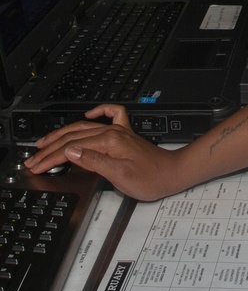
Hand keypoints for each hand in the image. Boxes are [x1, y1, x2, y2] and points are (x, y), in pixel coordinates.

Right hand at [25, 104, 181, 201]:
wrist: (172, 173)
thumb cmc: (150, 178)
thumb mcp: (119, 176)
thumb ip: (94, 162)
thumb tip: (71, 152)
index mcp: (109, 142)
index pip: (72, 148)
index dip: (51, 158)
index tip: (36, 166)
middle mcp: (113, 133)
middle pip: (74, 136)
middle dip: (50, 147)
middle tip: (33, 158)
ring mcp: (118, 132)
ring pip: (84, 128)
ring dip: (63, 134)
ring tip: (46, 141)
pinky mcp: (124, 135)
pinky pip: (111, 116)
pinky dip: (98, 113)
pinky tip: (89, 115)